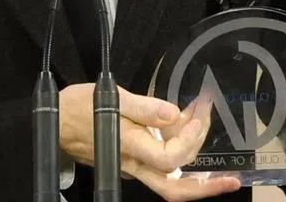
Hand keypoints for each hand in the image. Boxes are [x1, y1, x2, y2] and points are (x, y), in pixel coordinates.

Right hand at [59, 84, 240, 200]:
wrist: (53, 123)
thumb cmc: (77, 109)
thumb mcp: (109, 97)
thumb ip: (143, 106)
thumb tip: (173, 113)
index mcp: (130, 147)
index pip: (170, 159)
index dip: (189, 141)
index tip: (197, 114)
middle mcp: (134, 164)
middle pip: (174, 188)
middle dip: (206, 188)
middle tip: (232, 179)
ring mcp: (134, 165)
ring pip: (170, 178)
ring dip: (195, 163)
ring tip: (206, 128)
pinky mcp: (132, 159)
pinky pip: (161, 164)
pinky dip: (178, 150)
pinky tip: (184, 128)